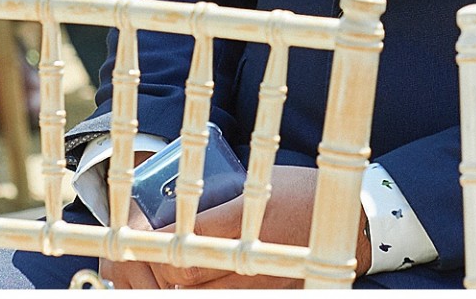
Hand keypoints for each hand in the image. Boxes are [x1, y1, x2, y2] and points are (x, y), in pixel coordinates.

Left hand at [104, 165, 368, 288]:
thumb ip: (217, 208)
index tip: (133, 231)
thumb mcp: (260, 188)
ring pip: (189, 298)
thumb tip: (168, 219)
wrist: (351, 225)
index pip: (182, 250)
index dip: (148, 246)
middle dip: (142, 271)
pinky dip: (183, 293)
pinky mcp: (260, 296)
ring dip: (156, 288)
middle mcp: (248, 266)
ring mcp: (254, 287)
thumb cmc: (302, 197)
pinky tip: (165, 288)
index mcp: (245, 230)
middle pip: (178, 284)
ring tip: (136, 272)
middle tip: (124, 254)